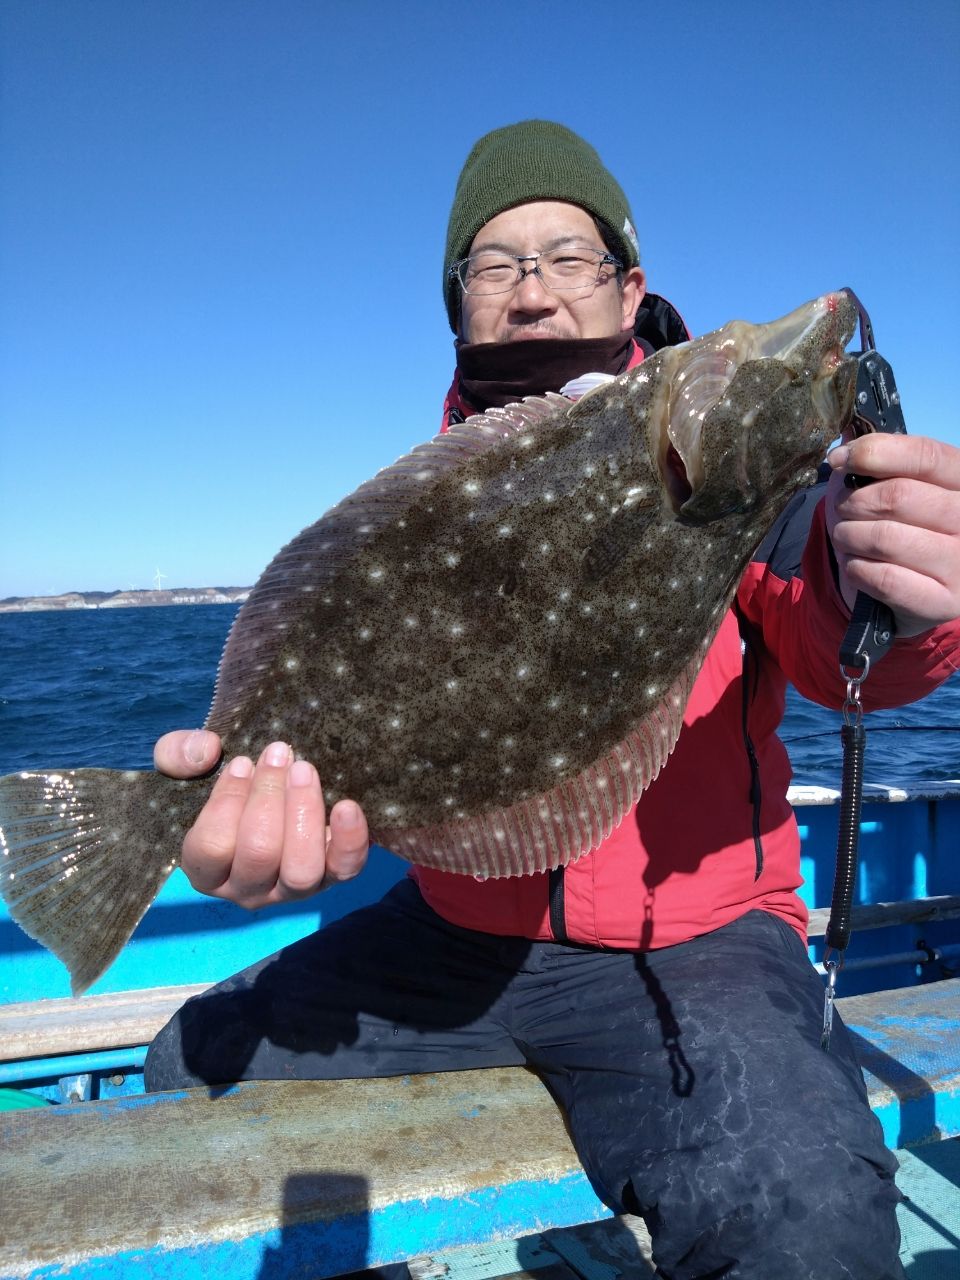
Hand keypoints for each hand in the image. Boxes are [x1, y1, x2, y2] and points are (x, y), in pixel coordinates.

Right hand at [153, 730, 369, 907]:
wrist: (275, 792)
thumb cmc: (225, 788)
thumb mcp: (185, 767)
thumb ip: (176, 753)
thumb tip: (206, 750)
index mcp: (207, 871)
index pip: (211, 849)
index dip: (227, 803)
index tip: (243, 763)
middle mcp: (249, 890)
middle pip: (259, 855)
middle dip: (269, 798)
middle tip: (279, 754)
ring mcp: (292, 888)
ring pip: (300, 869)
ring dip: (303, 813)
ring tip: (303, 770)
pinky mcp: (332, 877)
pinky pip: (346, 869)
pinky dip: (349, 840)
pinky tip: (346, 806)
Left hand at [826, 434, 959, 636]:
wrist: (919, 591)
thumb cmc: (907, 528)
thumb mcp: (901, 486)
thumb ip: (879, 459)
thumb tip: (845, 447)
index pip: (925, 455)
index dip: (875, 452)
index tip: (840, 459)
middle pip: (898, 497)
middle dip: (855, 502)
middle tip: (844, 510)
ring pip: (885, 538)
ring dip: (849, 536)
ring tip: (847, 537)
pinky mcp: (943, 602)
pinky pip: (884, 579)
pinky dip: (857, 569)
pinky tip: (858, 566)